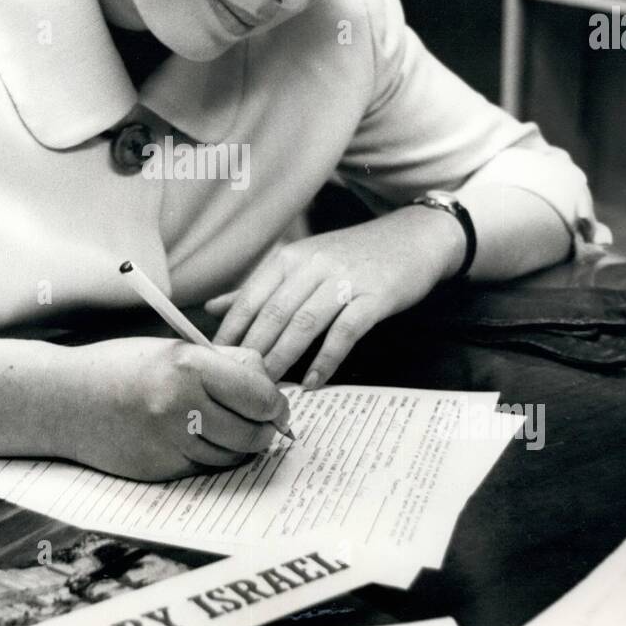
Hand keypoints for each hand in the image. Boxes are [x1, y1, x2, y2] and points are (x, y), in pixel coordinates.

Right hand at [67, 337, 289, 481]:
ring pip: (234, 457)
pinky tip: (200, 439)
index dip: (275, 403)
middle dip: (265, 429)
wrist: (65, 401)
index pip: (261, 396)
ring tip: (231, 428)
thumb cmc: (122, 367)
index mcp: (189, 368)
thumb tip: (271, 386)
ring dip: (241, 446)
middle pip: (254, 433)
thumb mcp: (176, 350)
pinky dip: (213, 457)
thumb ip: (226, 364)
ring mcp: (170, 443)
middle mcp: (181, 407)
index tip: (275, 403)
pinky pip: (207, 469)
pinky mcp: (161, 470)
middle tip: (265, 422)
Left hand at [205, 209, 464, 386]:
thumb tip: (212, 307)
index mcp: (291, 258)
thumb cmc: (352, 256)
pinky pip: (346, 331)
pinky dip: (327, 359)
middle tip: (238, 383)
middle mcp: (314, 265)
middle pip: (274, 312)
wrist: (413, 238)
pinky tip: (314, 382)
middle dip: (253, 350)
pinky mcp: (375, 296)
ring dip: (284, 357)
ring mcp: (345, 279)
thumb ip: (259, 288)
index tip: (214, 361)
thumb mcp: (303, 264)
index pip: (251, 297)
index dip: (231, 330)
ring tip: (269, 387)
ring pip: (305, 322)